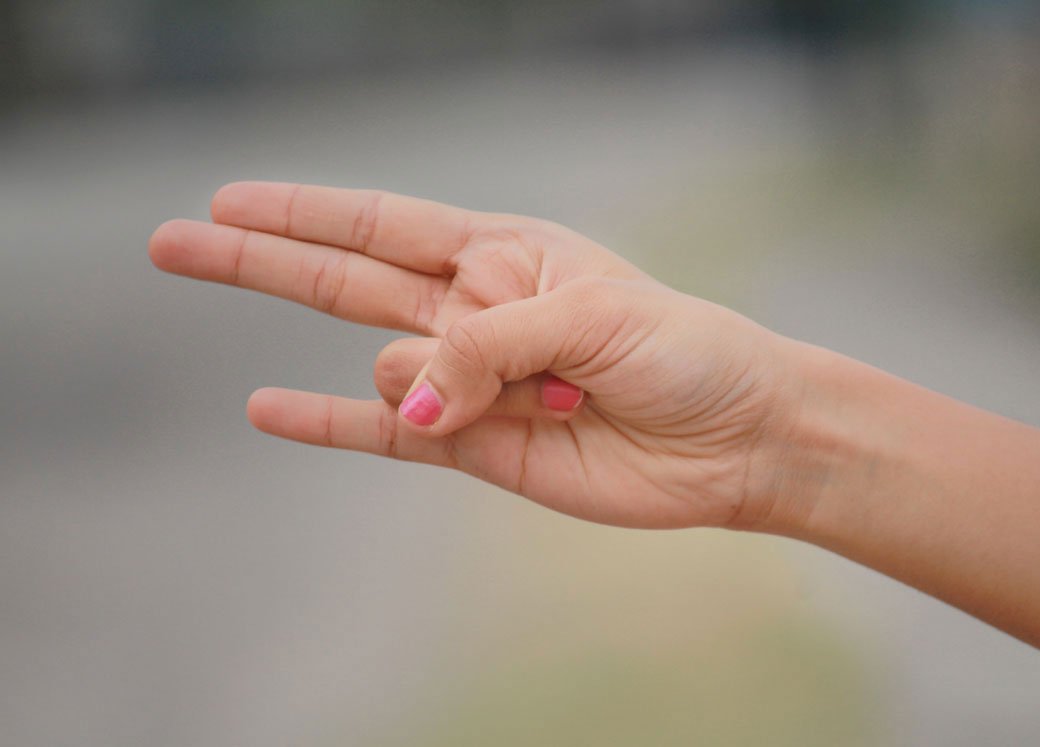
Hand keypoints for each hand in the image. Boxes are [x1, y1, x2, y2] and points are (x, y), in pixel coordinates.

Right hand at [149, 182, 800, 529]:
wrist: (731, 437)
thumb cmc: (682, 351)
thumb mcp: (590, 318)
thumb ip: (486, 346)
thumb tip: (404, 396)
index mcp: (503, 255)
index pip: (383, 224)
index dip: (305, 211)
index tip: (231, 200)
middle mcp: (474, 312)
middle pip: (343, 280)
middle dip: (260, 259)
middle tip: (173, 241)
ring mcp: (469, 380)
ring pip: (395, 371)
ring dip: (453, 387)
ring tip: (552, 400)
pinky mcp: (475, 443)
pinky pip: (386, 432)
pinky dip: (328, 423)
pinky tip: (267, 408)